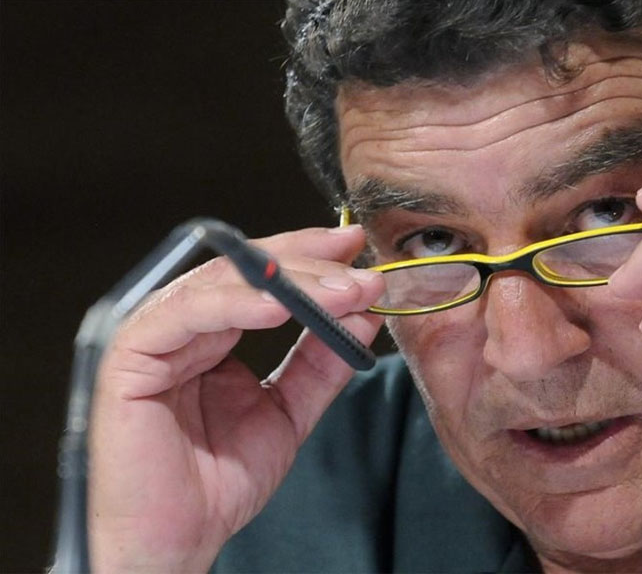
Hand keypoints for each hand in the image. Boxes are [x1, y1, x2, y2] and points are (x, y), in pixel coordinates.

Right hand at [89, 225, 384, 571]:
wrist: (177, 541)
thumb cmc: (217, 482)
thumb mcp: (289, 411)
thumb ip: (322, 362)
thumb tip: (363, 314)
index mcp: (213, 335)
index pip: (262, 279)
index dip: (309, 258)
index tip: (356, 249)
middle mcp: (182, 328)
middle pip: (245, 271)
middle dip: (309, 265)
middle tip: (360, 271)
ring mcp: (153, 337)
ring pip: (221, 283)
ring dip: (288, 282)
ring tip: (342, 290)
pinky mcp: (128, 357)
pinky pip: (183, 314)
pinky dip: (233, 304)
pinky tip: (279, 304)